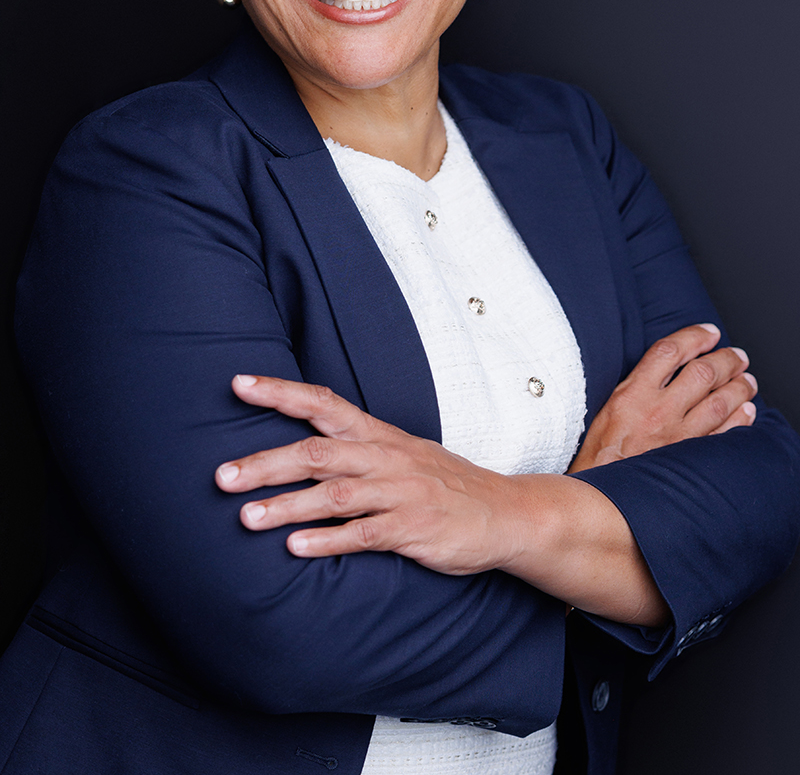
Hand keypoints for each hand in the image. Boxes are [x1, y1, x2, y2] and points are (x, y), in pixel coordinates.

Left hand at [215, 375, 669, 622]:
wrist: (504, 512)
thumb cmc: (441, 483)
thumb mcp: (399, 453)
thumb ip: (353, 449)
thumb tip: (295, 449)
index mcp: (377, 434)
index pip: (322, 403)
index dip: (280, 392)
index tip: (237, 383)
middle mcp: (384, 457)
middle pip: (317, 453)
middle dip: (266, 463)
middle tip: (221, 476)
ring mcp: (399, 493)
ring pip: (335, 495)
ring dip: (288, 506)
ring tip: (246, 518)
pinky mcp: (413, 528)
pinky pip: (364, 534)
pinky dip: (328, 541)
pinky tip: (295, 549)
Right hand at [568, 323, 757, 472]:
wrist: (598, 496)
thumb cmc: (599, 455)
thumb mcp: (607, 408)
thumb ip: (636, 386)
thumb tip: (666, 367)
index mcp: (632, 394)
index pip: (670, 351)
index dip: (695, 336)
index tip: (709, 333)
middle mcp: (657, 411)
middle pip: (702, 372)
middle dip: (726, 359)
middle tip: (738, 356)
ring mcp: (677, 436)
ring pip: (719, 402)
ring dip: (739, 387)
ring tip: (747, 380)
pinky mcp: (689, 459)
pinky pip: (724, 434)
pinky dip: (740, 419)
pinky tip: (746, 411)